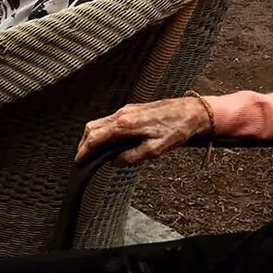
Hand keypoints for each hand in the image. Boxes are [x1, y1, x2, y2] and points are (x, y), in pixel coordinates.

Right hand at [77, 96, 212, 164]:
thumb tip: (116, 162)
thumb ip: (133, 157)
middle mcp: (122, 114)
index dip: (85, 150)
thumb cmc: (177, 129)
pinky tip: (109, 140)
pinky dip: (103, 131)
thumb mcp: (156, 149)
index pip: (96, 137)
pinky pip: (111, 120)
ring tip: (93, 150)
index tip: (79, 160)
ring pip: (101, 122)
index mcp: (125, 124)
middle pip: (93, 127)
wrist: (193, 112)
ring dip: (93, 136)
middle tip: (82, 157)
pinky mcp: (133, 110)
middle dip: (84, 142)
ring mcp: (127, 110)